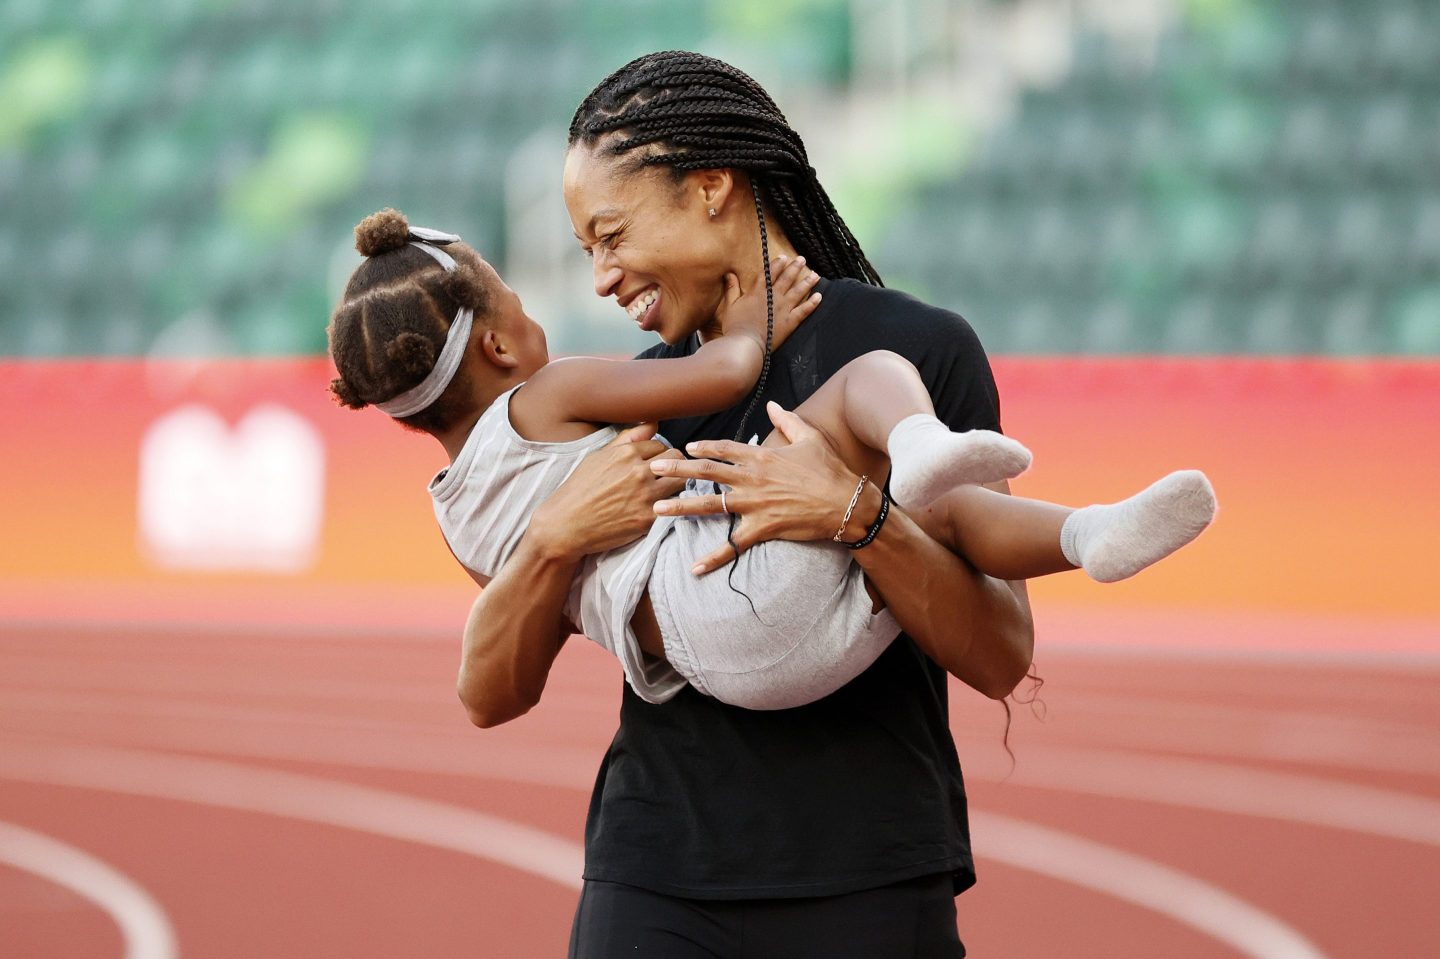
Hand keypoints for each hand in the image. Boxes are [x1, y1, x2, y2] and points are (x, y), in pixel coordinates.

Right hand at [530, 423, 686, 560]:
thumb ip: (628, 438)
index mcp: (626, 453)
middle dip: (672, 465)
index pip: (660, 445)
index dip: (658, 454)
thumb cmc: (579, 489)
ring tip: (665, 490)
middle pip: (676, 459)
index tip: (653, 464)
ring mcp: (646, 495)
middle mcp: (638, 471)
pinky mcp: (648, 518)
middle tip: (664, 475)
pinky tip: (660, 507)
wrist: (565, 525)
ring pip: (680, 481)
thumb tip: (653, 423)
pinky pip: (672, 505)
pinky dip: (669, 505)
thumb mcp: (598, 457)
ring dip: (675, 484)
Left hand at [648, 401, 863, 573]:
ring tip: (656, 511)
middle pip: (706, 472)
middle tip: (652, 470)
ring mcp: (754, 504)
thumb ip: (787, 420)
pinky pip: (732, 545)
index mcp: (761, 456)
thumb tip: (772, 405)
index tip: (685, 448)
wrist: (847, 503)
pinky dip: (713, 558)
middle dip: (676, 471)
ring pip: (710, 505)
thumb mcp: (810, 438)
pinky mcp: (762, 528)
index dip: (703, 448)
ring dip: (681, 508)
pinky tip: (694, 568)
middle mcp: (751, 478)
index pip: (723, 449)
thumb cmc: (830, 470)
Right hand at [714, 256, 821, 351]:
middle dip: (795, 268)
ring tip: (816, 275)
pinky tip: (819, 296)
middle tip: (802, 260)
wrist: (746, 344)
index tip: (784, 257)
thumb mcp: (730, 306)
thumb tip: (729, 274)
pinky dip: (812, 303)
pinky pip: (804, 310)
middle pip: (786, 279)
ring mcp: (783, 309)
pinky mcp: (790, 322)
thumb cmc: (735, 327)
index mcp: (758, 293)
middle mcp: (773, 297)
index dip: (777, 264)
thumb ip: (731, 289)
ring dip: (807, 282)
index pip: (769, 274)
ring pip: (798, 292)